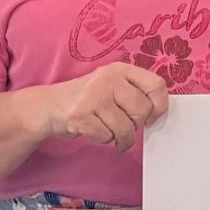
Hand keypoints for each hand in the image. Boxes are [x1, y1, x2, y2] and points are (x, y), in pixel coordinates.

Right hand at [45, 63, 170, 149]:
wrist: (50, 106)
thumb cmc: (89, 99)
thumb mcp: (113, 85)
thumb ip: (135, 93)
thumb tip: (159, 113)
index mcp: (121, 70)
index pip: (156, 85)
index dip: (159, 106)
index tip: (152, 117)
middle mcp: (108, 79)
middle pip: (142, 110)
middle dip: (136, 125)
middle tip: (125, 126)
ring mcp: (93, 96)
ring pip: (125, 127)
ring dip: (120, 137)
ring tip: (110, 131)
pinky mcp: (80, 115)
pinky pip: (106, 136)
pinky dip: (104, 139)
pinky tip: (95, 131)